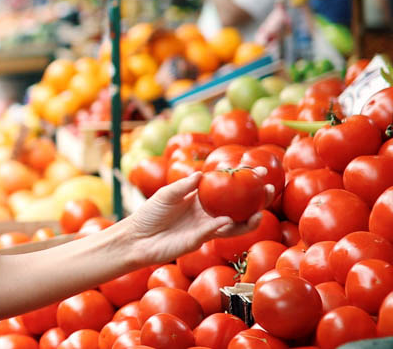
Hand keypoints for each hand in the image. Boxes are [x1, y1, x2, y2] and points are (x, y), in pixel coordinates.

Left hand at [124, 171, 274, 266]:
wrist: (138, 238)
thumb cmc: (149, 214)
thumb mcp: (166, 194)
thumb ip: (183, 186)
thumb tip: (201, 175)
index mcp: (200, 196)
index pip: (227, 185)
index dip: (243, 178)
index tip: (260, 169)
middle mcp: (208, 211)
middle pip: (239, 205)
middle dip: (257, 198)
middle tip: (270, 189)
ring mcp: (206, 226)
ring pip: (235, 223)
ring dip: (249, 219)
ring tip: (260, 212)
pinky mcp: (201, 240)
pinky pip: (217, 233)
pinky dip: (224, 226)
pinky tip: (227, 219)